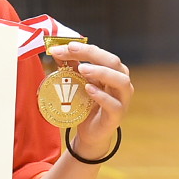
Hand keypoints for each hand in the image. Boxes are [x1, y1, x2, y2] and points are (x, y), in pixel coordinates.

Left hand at [50, 41, 132, 160]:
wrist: (91, 132)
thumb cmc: (87, 105)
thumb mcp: (78, 83)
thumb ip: (71, 68)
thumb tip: (56, 52)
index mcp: (113, 72)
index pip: (101, 55)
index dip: (83, 48)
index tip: (62, 46)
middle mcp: (121, 83)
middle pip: (114, 63)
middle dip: (92, 54)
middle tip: (72, 50)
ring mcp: (122, 99)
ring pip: (121, 81)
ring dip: (102, 72)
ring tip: (82, 68)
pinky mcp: (117, 116)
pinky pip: (114, 104)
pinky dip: (102, 96)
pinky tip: (89, 89)